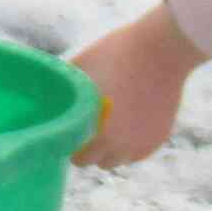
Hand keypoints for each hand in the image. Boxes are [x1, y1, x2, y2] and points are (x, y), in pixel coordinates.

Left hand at [72, 4, 206, 167]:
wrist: (162, 48)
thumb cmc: (117, 54)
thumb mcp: (81, 67)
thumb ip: (65, 87)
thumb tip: (49, 91)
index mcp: (103, 134)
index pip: (81, 159)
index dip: (72, 148)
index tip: (70, 135)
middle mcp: (125, 145)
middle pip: (102, 162)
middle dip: (92, 150)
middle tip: (88, 130)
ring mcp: (145, 142)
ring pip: (123, 159)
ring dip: (113, 149)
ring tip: (108, 129)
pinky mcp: (161, 135)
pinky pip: (141, 150)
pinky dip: (132, 143)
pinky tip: (126, 127)